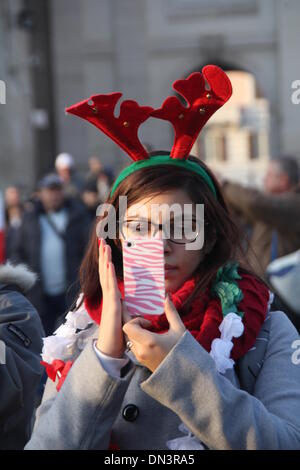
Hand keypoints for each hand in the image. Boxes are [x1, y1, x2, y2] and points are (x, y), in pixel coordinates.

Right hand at [96, 239, 125, 357]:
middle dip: (103, 256)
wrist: (111, 348)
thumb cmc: (119, 335)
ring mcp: (109, 300)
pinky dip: (108, 275)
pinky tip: (107, 265)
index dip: (106, 261)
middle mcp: (109, 296)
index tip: (106, 248)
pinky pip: (110, 287)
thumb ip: (132, 311)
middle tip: (101, 240)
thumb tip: (142, 309)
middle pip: (104, 271)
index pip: (109, 275)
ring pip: (105, 276)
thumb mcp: (128, 318)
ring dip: (104, 260)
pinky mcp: (112, 306)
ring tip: (103, 246)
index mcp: (113, 297)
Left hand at [122, 296, 185, 371]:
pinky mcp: (140, 361)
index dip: (135, 320)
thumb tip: (167, 296)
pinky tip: (147, 336)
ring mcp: (139, 357)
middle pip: (126, 331)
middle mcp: (141, 350)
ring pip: (128, 338)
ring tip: (147, 328)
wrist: (185, 374)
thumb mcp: (179, 329)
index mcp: (149, 341)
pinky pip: (132, 346)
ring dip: (134, 331)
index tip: (148, 322)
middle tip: (142, 318)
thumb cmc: (183, 351)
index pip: (128, 326)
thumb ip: (171, 311)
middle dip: (133, 323)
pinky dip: (136, 338)